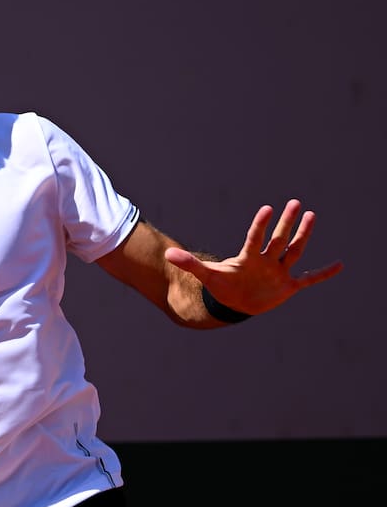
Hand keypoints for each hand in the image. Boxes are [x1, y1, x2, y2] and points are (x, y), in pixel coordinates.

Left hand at [164, 199, 343, 315]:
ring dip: (303, 236)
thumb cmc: (221, 286)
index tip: (267, 209)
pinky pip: (309, 279)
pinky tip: (339, 265)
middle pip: (278, 239)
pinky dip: (322, 274)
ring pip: (293, 251)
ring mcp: (278, 272)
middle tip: (295, 203)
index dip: (259, 226)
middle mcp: (266, 261)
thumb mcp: (206, 276)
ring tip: (311, 215)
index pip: (255, 239)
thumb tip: (167, 255)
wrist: (233, 304)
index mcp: (247, 258)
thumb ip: (189, 264)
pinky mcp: (287, 286)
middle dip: (286, 223)